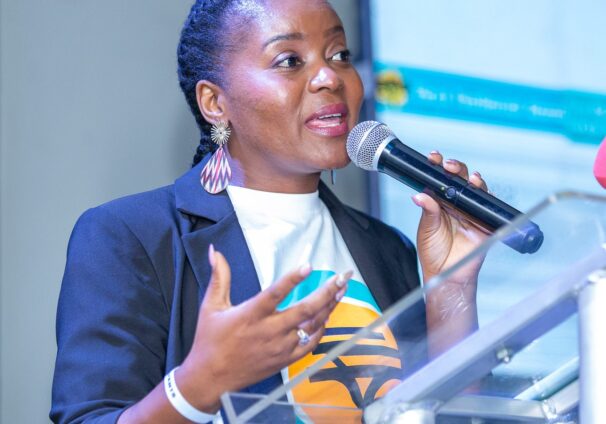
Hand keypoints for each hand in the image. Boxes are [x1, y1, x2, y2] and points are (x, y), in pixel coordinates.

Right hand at [177, 246, 347, 412]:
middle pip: (304, 309)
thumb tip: (214, 251)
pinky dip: (321, 329)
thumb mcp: (211, 306)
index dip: (292, 279)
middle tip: (342, 276)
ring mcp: (280, 347)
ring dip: (329, 306)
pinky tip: (328, 316)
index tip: (309, 265)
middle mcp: (268, 331)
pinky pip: (310, 344)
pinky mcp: (285, 359)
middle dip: (327, 291)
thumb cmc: (210, 341)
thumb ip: (219, 277)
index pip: (274, 293)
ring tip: (341, 290)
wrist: (211, 379)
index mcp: (250, 315)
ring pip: (312, 325)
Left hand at [414, 152, 488, 354]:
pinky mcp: (483, 222)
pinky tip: (480, 188)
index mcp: (439, 203)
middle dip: (455, 168)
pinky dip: (485, 195)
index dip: (438, 167)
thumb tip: (420, 195)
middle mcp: (455, 204)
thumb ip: (428, 211)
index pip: (440, 180)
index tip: (433, 158)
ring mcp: (470, 212)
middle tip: (448, 165)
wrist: (446, 275)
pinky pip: (487, 205)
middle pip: (459, 179)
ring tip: (467, 178)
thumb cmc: (434, 254)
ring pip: (475, 189)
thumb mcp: (426, 230)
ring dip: (472, 179)